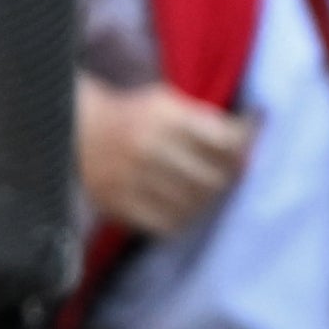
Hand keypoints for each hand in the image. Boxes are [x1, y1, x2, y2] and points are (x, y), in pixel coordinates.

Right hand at [81, 76, 250, 235]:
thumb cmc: (137, 118)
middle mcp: (148, 145)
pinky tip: (181, 207)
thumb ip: (208, 123)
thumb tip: (251, 148)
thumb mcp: (168, 104)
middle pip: (214, 178)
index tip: (247, 151)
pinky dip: (182, 219)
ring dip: (206, 201)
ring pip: (194, 204)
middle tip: (226, 176)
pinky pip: (168, 225)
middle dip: (228, 179)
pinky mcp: (119, 203)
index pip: (224, 141)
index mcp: (163, 114)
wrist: (78, 131)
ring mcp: (132, 177)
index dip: (244, 149)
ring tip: (201, 190)